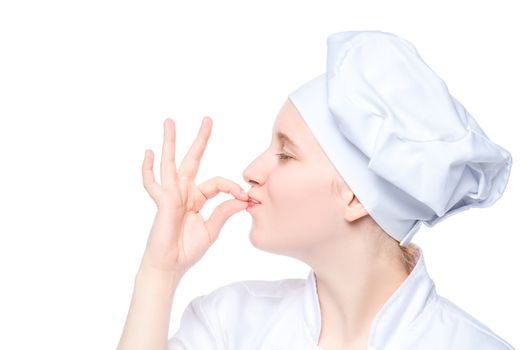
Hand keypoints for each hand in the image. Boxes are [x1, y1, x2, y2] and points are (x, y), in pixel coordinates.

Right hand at [139, 117, 248, 274]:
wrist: (170, 267)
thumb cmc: (188, 250)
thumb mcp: (212, 230)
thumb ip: (224, 213)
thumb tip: (243, 200)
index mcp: (197, 199)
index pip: (217, 183)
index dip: (232, 188)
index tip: (246, 198)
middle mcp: (183, 193)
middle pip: (192, 160)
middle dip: (200, 140)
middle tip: (207, 120)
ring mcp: (171, 195)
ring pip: (170, 163)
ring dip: (170, 142)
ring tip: (169, 121)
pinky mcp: (162, 202)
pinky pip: (152, 183)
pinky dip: (148, 169)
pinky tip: (148, 153)